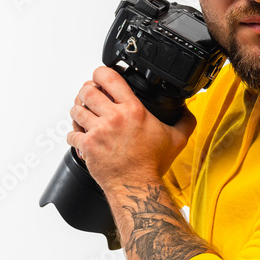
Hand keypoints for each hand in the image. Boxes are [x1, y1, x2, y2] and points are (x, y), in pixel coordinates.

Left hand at [67, 67, 194, 191]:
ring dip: (78, 112)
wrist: (137, 186)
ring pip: (76, 110)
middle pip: (87, 91)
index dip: (100, 72)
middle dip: (86, 91)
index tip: (100, 76)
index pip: (109, 77)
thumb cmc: (152, 164)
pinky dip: (74, 134)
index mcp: (133, 110)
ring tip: (84, 116)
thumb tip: (188, 110)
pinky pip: (71, 134)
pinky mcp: (88, 146)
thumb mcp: (176, 139)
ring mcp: (98, 132)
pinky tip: (81, 137)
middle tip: (89, 97)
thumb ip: (184, 121)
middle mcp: (114, 118)